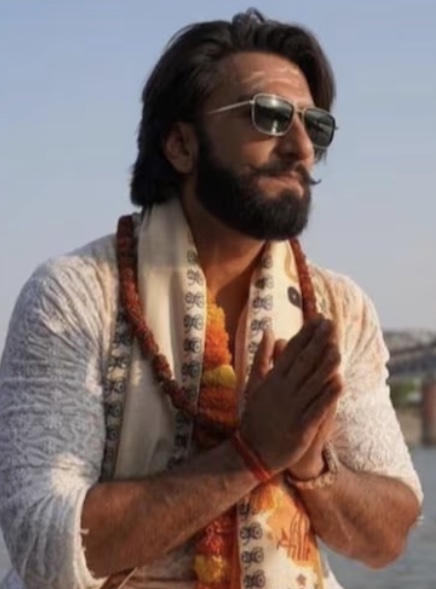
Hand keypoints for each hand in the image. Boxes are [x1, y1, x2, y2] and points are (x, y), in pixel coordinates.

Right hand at [240, 317, 341, 472]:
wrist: (252, 453)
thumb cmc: (255, 416)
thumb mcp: (253, 384)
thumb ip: (262, 357)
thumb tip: (268, 330)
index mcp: (272, 379)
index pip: (291, 351)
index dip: (306, 335)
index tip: (318, 319)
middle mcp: (283, 390)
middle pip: (304, 362)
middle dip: (318, 342)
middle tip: (332, 325)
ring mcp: (292, 409)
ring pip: (313, 383)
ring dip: (326, 365)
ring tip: (339, 348)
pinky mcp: (301, 428)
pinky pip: (317, 408)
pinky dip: (328, 395)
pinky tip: (340, 382)